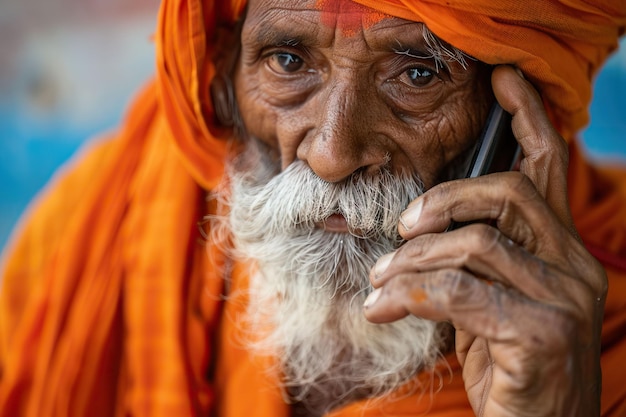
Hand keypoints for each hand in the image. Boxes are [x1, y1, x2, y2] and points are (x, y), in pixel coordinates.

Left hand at [363, 66, 606, 415]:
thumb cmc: (506, 364)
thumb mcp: (486, 302)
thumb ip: (472, 260)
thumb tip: (420, 227)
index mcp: (560, 251)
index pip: (548, 171)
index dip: (527, 122)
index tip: (503, 83)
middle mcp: (575, 266)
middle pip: (509, 194)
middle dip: (443, 201)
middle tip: (401, 229)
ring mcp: (566, 299)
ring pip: (475, 243)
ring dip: (413, 260)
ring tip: (379, 281)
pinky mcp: (543, 333)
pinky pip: (461, 293)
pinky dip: (410, 295)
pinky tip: (383, 308)